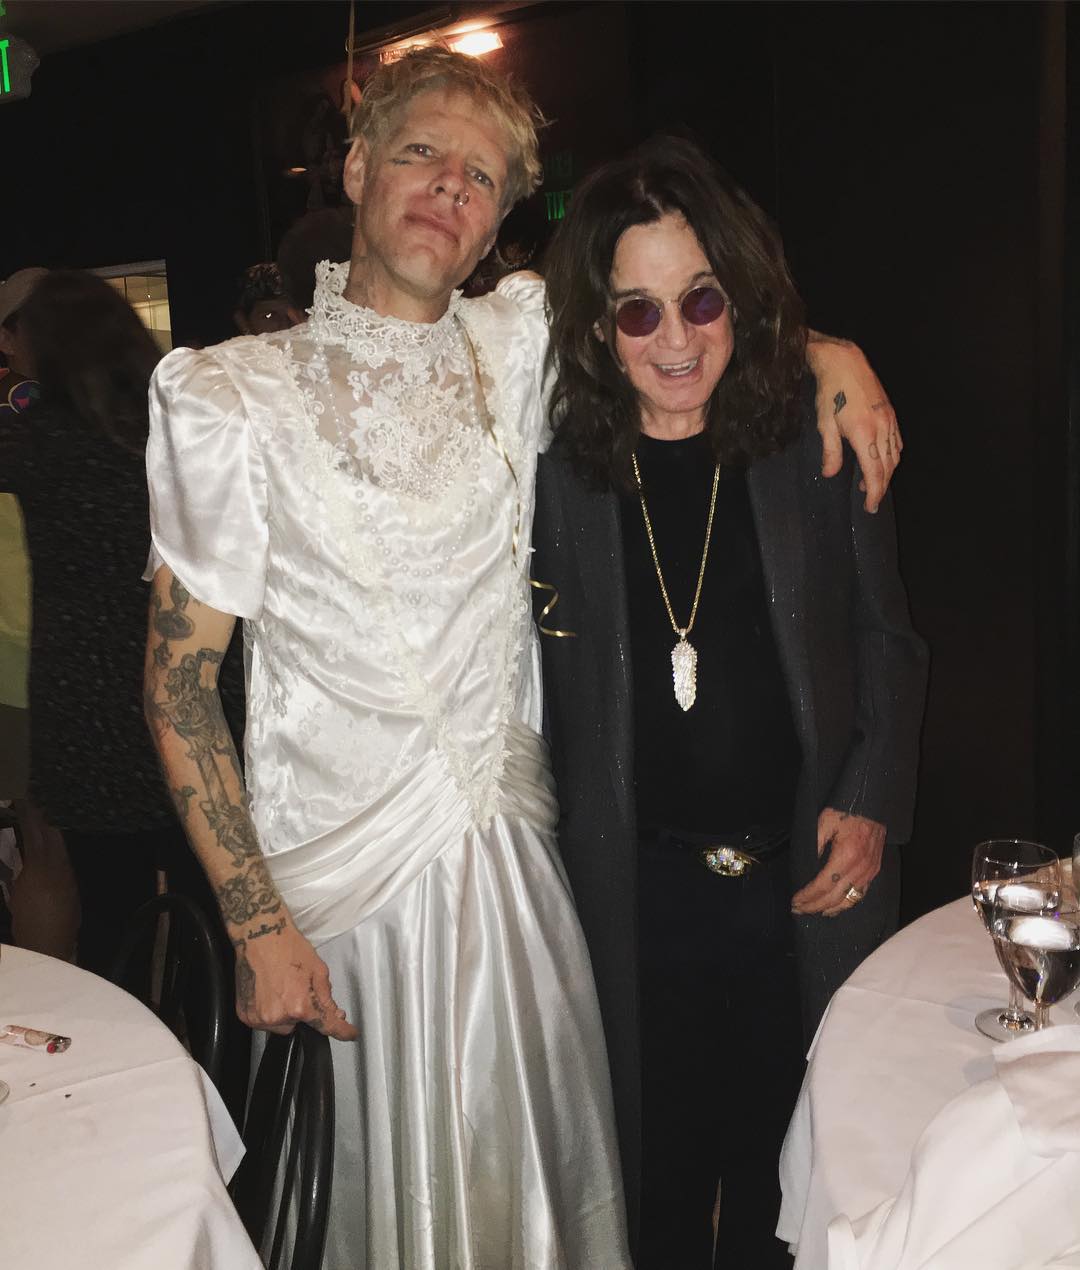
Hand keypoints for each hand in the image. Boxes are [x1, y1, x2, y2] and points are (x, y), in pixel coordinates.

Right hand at [233, 918, 357, 1040]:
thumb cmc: (289, 948)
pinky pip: (263, 1022)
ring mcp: (259, 1018)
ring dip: (284, 1013)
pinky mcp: (245, 1016)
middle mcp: (279, 1017)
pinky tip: (268, 991)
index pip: (326, 1027)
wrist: (260, 936)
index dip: (342, 1031)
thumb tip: (334, 1014)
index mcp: (300, 1006)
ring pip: (280, 1025)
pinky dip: (268, 1011)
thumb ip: (327, 997)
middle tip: (296, 990)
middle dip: (302, 1013)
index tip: (350, 1034)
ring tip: (280, 987)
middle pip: (299, 1026)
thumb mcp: (319, 970)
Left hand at [791, 808, 885, 916]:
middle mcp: (860, 868)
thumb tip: (806, 866)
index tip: (795, 901)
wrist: (871, 804)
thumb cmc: (846, 811)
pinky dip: (846, 904)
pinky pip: (860, 894)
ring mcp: (869, 871)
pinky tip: (835, 906)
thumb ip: (815, 844)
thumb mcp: (824, 822)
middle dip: (814, 906)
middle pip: (834, 898)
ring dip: (830, 909)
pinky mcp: (874, 870)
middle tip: (799, 909)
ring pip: (849, 900)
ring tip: (814, 911)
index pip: (823, 885)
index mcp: (846, 856)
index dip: (808, 896)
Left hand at [806, 333, 901, 513]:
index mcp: (864, 434)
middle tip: (872, 502)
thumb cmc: (831, 393)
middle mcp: (882, 429)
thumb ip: (831, 452)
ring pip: (895, 455)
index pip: (874, 473)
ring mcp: (889, 420)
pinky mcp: (891, 413)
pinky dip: (893, 456)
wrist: (845, 363)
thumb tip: (829, 474)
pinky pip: (897, 441)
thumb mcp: (825, 425)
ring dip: (887, 473)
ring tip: (873, 484)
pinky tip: (884, 461)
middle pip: (888, 468)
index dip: (873, 492)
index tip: (870, 506)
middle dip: (881, 487)